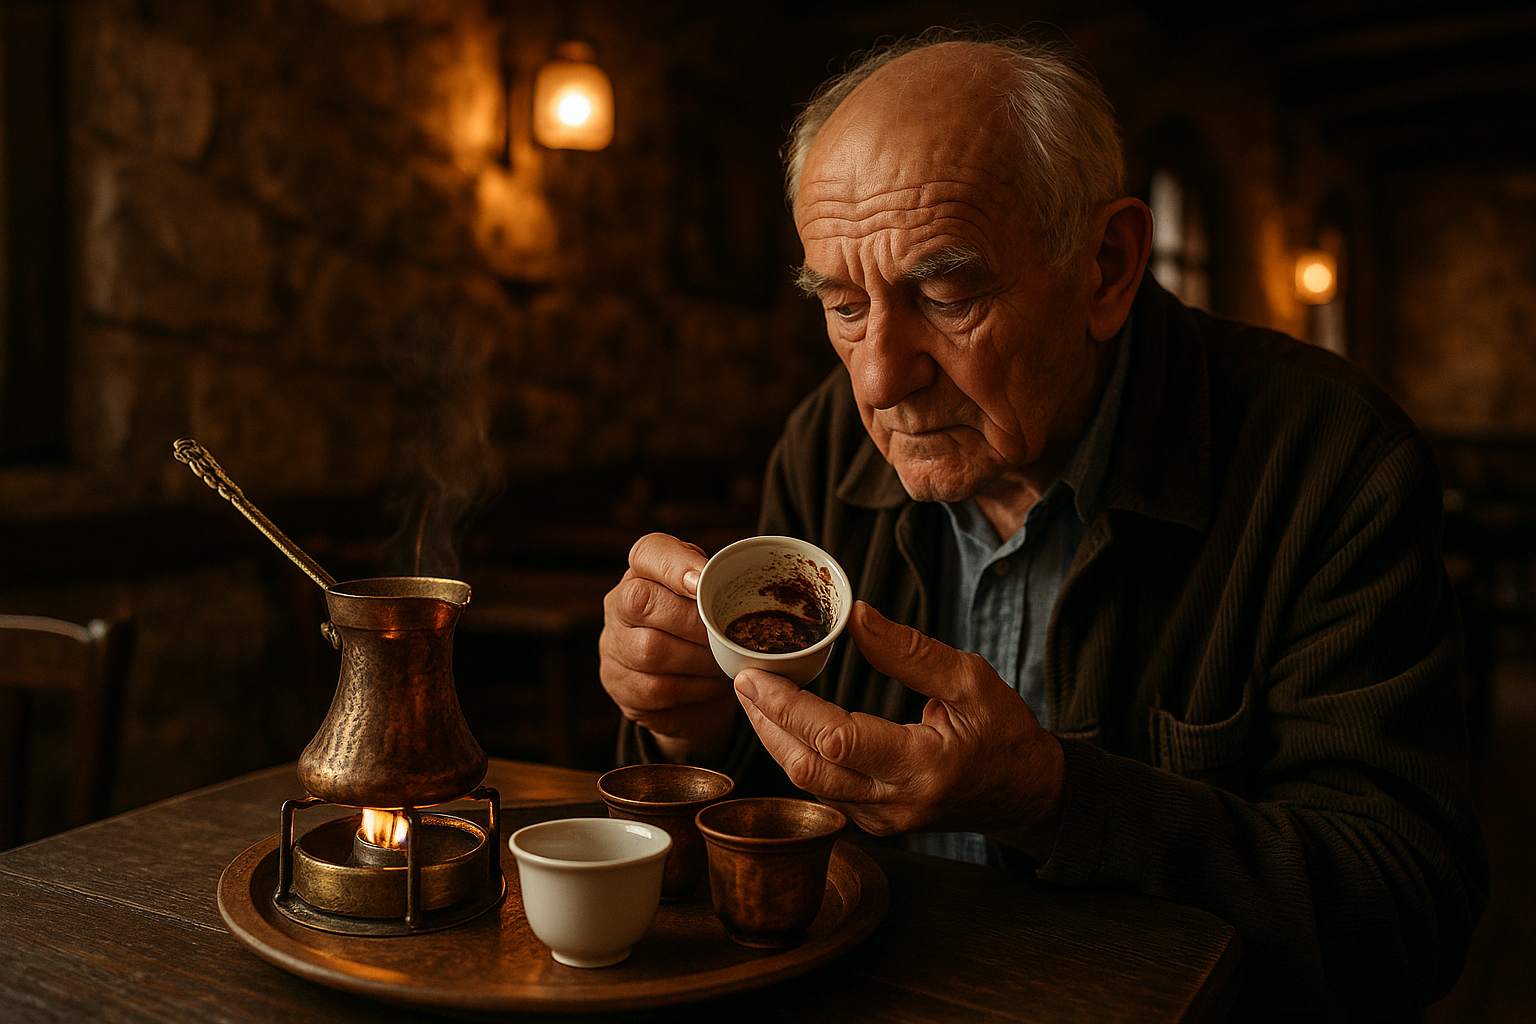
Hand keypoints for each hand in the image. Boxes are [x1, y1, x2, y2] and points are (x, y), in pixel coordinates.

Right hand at [599, 533, 737, 762]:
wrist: (683, 687)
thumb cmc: (703, 629)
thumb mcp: (711, 596)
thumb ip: (721, 583)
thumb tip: (749, 575)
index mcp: (643, 571)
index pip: (648, 552)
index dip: (675, 565)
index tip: (702, 581)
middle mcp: (619, 604)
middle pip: (642, 601)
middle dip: (694, 621)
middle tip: (728, 635)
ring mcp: (614, 646)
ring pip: (651, 650)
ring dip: (699, 658)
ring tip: (727, 661)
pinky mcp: (621, 686)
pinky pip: (658, 688)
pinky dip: (696, 688)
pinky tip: (714, 684)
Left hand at [733, 600, 1064, 860]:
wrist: (1027, 794)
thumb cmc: (1005, 733)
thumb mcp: (972, 679)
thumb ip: (911, 651)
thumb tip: (857, 616)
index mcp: (924, 765)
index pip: (836, 739)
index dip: (788, 706)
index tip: (755, 674)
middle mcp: (896, 802)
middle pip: (808, 768)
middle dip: (766, 722)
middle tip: (742, 678)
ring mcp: (882, 819)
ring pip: (808, 785)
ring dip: (774, 739)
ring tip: (753, 696)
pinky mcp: (875, 822)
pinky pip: (823, 790)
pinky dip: (796, 754)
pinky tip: (783, 723)